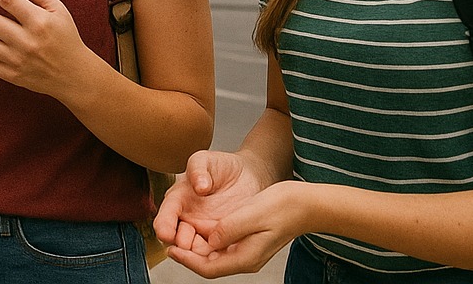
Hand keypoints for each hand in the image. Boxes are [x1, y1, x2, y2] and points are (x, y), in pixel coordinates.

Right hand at [155, 150, 263, 252]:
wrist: (248, 176)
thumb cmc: (222, 167)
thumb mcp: (206, 159)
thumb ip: (198, 168)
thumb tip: (198, 185)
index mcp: (178, 200)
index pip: (165, 216)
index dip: (164, 226)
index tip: (166, 233)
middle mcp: (188, 219)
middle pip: (177, 240)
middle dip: (179, 246)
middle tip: (187, 245)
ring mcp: (205, 232)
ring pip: (196, 252)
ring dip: (197, 256)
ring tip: (205, 254)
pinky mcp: (223, 241)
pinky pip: (217, 254)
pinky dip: (217, 258)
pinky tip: (223, 255)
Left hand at [156, 150, 301, 277]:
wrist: (303, 204)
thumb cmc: (282, 207)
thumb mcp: (252, 214)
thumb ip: (229, 229)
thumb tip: (211, 241)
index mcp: (246, 257)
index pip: (209, 268)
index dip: (187, 260)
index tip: (170, 248)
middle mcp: (245, 259)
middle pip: (209, 264)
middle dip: (188, 255)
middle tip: (169, 240)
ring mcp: (247, 252)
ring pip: (214, 255)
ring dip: (196, 248)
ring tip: (178, 234)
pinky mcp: (247, 242)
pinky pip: (222, 246)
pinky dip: (207, 240)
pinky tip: (197, 229)